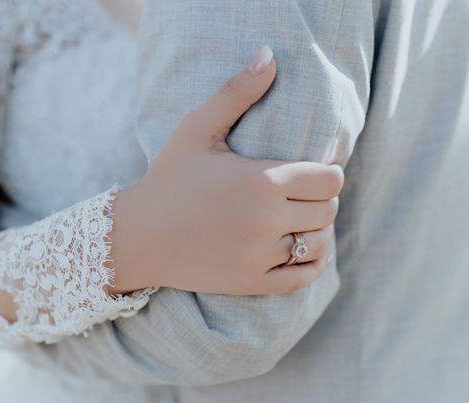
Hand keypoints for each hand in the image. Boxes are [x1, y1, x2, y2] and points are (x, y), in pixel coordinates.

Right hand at [110, 46, 342, 294]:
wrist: (138, 236)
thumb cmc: (169, 178)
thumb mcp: (197, 130)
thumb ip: (236, 93)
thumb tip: (269, 55)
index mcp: (262, 180)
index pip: (330, 180)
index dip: (329, 174)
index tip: (316, 173)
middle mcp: (267, 219)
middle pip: (329, 210)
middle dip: (323, 200)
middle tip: (305, 196)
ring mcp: (260, 254)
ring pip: (319, 243)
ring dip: (317, 230)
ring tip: (301, 221)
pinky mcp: (253, 282)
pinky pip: (303, 277)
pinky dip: (313, 263)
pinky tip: (307, 251)